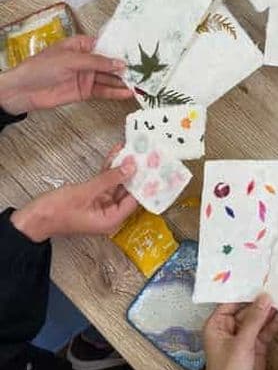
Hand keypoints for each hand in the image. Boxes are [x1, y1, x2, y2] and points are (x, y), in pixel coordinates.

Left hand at [0, 36, 130, 114]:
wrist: (24, 90)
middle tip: (146, 70)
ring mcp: (87, 76)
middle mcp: (86, 60)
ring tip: (142, 83)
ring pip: (110, 78)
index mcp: (81, 46)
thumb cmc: (41, 67)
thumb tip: (120, 64)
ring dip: (124, 81)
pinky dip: (115, 93)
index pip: (106, 45)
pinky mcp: (86, 91)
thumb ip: (97, 62)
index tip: (139, 51)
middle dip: (126, 66)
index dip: (121, 49)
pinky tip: (127, 93)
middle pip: (111, 63)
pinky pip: (104, 91)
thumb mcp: (70, 59)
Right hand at [11, 145, 136, 242]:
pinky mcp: (93, 197)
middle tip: (146, 155)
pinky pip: (105, 182)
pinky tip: (116, 153)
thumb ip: (110, 179)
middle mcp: (110, 214)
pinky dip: (109, 169)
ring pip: (117, 184)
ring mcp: (101, 205)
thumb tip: (131, 167)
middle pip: (128, 191)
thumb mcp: (86, 192)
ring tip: (133, 149)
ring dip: (122, 167)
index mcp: (111, 220)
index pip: (134, 200)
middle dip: (135, 173)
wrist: (32, 218)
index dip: (144, 183)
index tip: (152, 167)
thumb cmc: (56, 212)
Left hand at [199, 294, 277, 369]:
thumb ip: (254, 320)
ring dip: (273, 311)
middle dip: (264, 301)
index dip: (247, 291)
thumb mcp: (241, 345)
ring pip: (260, 319)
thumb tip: (265, 296)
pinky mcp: (257, 347)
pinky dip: (277, 323)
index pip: (232, 301)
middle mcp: (230, 329)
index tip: (264, 278)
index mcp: (217, 326)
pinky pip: (267, 330)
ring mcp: (245, 338)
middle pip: (249, 309)